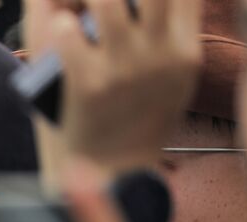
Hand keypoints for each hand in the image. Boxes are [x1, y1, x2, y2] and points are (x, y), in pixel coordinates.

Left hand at [36, 0, 201, 171]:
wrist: (110, 178)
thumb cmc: (135, 124)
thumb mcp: (174, 80)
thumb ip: (177, 30)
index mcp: (185, 50)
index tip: (130, 3)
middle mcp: (162, 56)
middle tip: (93, 5)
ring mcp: (125, 71)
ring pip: (107, 1)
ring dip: (84, 1)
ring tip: (71, 11)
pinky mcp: (88, 87)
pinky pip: (68, 34)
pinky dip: (61, 25)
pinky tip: (62, 27)